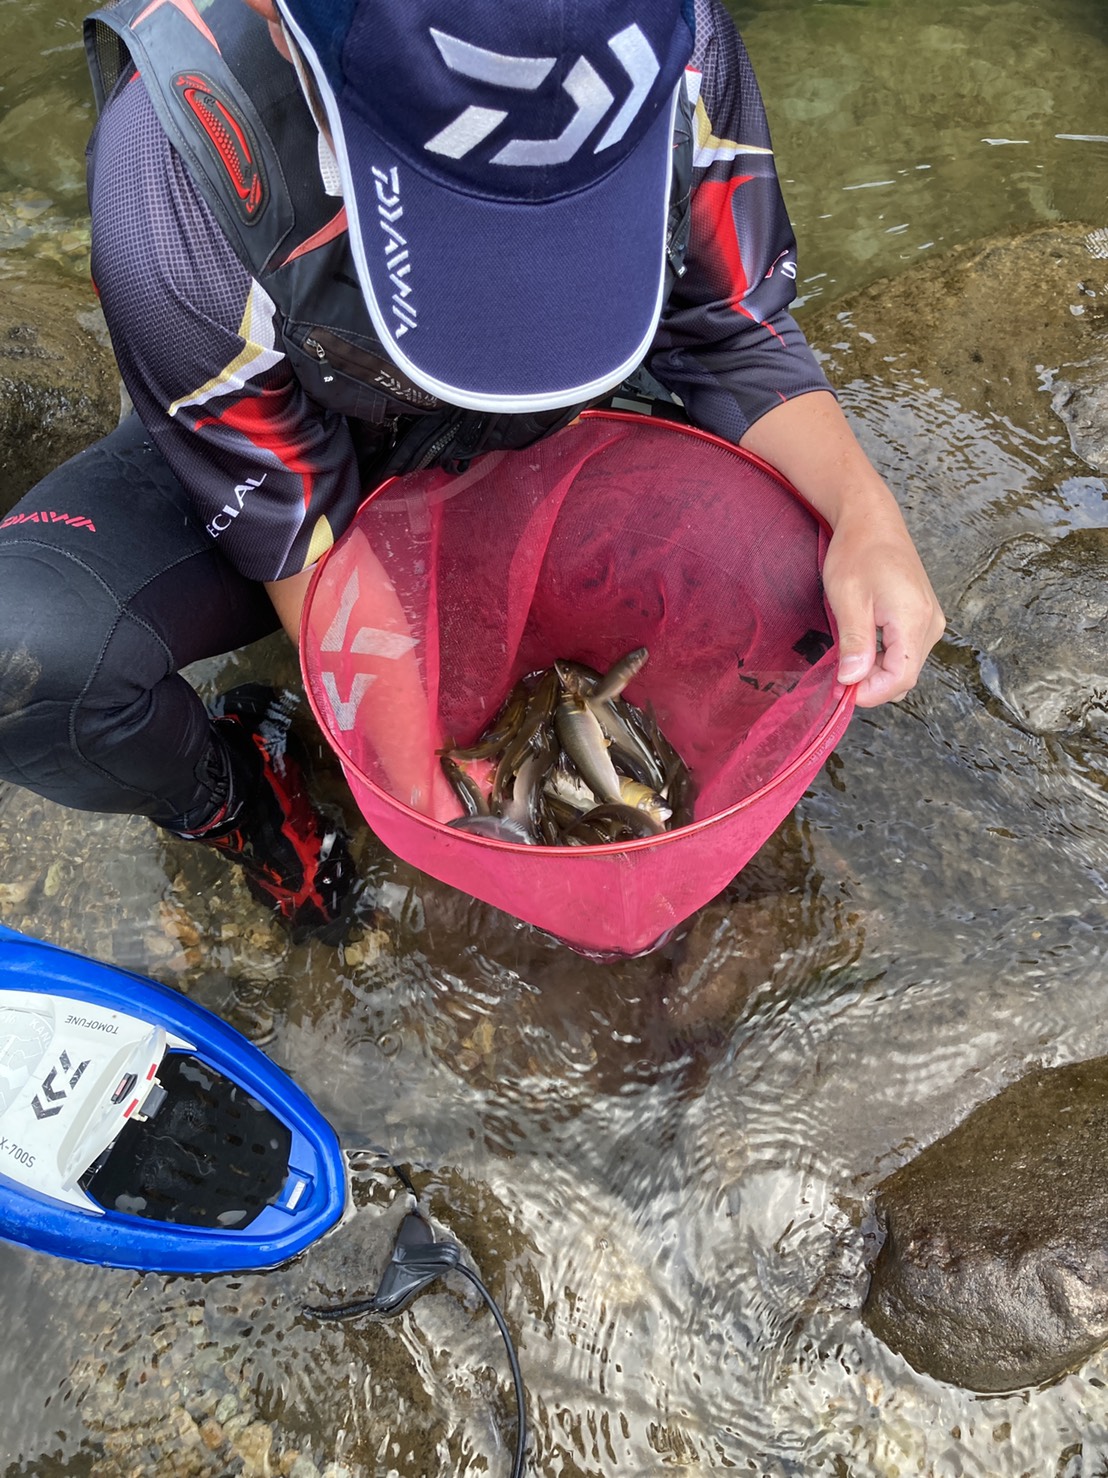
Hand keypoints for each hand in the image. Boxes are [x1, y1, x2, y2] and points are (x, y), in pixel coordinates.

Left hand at [820, 500, 945, 707]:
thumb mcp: (848, 599)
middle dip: (872, 685)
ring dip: (877, 673)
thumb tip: (852, 680)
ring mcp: (931, 621)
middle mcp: (931, 624)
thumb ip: (854, 643)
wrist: (873, 522)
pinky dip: (884, 660)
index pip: (901, 677)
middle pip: (905, 677)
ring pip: (906, 667)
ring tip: (848, 658)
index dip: (871, 692)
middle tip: (838, 676)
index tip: (842, 691)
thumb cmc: (857, 553)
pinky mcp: (924, 618)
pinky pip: (906, 653)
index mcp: (914, 619)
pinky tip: (862, 648)